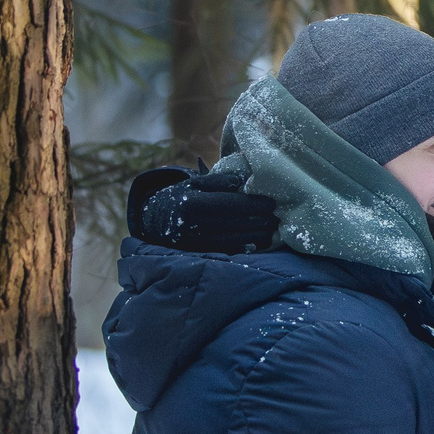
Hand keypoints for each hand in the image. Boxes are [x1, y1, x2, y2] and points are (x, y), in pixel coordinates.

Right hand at [130, 166, 277, 253]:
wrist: (155, 221)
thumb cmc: (182, 196)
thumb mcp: (195, 182)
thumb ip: (219, 180)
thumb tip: (244, 180)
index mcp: (195, 204)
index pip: (234, 204)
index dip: (256, 204)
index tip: (272, 203)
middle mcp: (196, 225)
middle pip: (239, 223)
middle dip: (262, 221)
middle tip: (278, 217)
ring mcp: (199, 242)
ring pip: (238, 239)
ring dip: (259, 235)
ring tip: (273, 229)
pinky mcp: (201, 253)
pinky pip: (230, 251)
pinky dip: (247, 247)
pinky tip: (259, 242)